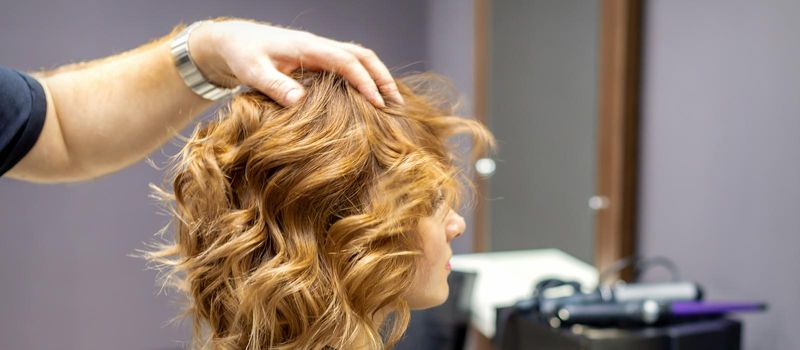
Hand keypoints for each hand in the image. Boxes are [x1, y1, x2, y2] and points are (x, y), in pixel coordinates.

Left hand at [189, 19, 403, 106]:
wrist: (232, 41)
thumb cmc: (241, 55)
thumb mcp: (252, 72)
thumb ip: (275, 86)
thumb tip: (300, 102)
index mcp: (308, 47)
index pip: (346, 62)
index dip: (365, 82)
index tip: (379, 104)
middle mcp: (319, 46)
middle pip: (362, 56)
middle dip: (383, 78)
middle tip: (398, 104)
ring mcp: (320, 51)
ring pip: (360, 58)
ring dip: (378, 77)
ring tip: (392, 102)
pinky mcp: (318, 59)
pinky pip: (350, 65)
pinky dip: (366, 78)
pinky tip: (370, 98)